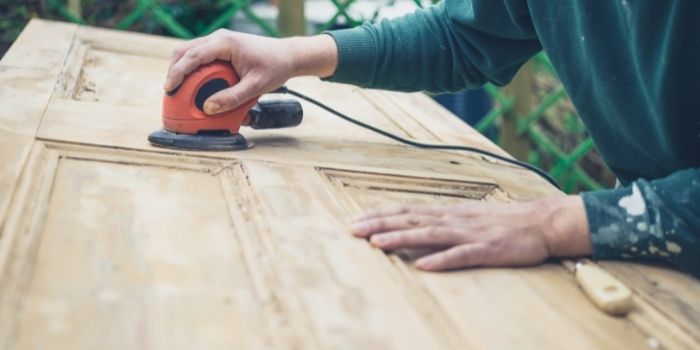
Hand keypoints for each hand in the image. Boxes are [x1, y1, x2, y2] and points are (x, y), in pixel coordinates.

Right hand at [164, 29, 336, 114]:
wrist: (289, 55)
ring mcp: (219, 42)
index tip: (169, 88)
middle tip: (170, 92)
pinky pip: (201, 56)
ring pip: (190, 52)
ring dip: (182, 69)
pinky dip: (193, 69)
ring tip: (179, 90)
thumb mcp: (255, 86)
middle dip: (174, 71)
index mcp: (225, 43)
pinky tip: (194, 84)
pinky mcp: (222, 48)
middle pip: (185, 51)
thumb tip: (209, 108)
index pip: (192, 56)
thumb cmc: (275, 67)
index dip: (177, 72)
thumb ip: (232, 98)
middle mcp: (219, 38)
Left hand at [351, 196, 590, 270]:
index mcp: (449, 213)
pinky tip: (422, 265)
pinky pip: (461, 256)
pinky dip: (441, 260)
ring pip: (429, 235)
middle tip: (352, 229)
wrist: (543, 221)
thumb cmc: (505, 221)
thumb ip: (444, 221)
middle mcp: (454, 220)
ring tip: (376, 244)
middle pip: (411, 219)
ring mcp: (470, 234)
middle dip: (380, 224)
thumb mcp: (470, 216)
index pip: (408, 211)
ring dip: (401, 238)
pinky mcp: (487, 251)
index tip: (356, 219)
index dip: (381, 215)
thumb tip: (418, 225)